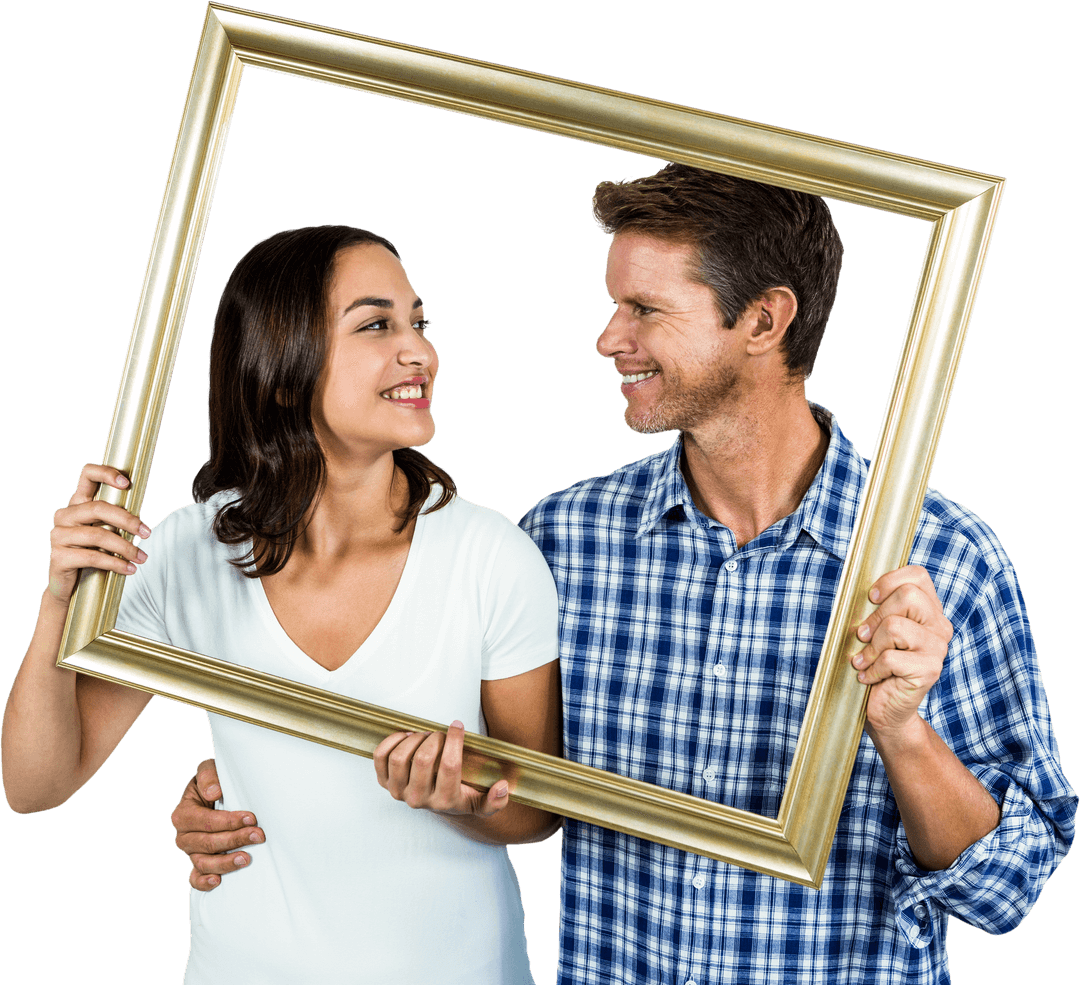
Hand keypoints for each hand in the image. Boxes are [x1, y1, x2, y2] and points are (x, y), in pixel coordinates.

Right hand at [47, 464, 149, 606]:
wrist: (71, 586)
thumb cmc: (93, 554)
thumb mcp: (106, 532)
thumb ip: (117, 520)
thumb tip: (143, 520)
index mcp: (77, 503)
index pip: (87, 476)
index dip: (106, 473)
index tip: (127, 483)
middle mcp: (64, 515)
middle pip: (98, 508)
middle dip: (127, 520)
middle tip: (147, 533)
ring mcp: (58, 535)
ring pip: (98, 535)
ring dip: (126, 548)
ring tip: (142, 557)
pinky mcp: (58, 557)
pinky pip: (92, 557)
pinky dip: (116, 563)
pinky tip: (129, 569)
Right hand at [170, 759, 264, 891]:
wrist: (216, 793)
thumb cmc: (215, 782)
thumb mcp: (209, 770)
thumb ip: (208, 775)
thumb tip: (213, 792)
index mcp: (184, 813)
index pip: (206, 821)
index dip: (229, 821)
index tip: (251, 818)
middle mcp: (184, 835)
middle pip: (207, 843)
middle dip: (235, 839)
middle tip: (258, 836)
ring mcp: (190, 852)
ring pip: (203, 862)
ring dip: (225, 863)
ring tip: (246, 859)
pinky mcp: (198, 864)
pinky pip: (195, 879)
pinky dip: (203, 882)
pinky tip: (219, 881)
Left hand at [373, 720, 509, 817]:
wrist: (438, 806)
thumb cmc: (461, 797)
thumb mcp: (481, 803)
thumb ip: (495, 800)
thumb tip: (503, 787)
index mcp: (445, 801)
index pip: (449, 767)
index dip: (454, 741)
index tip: (458, 726)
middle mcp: (419, 799)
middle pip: (422, 759)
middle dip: (435, 738)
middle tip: (441, 734)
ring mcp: (399, 792)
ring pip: (399, 757)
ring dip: (414, 739)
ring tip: (426, 736)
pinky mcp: (385, 783)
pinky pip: (380, 757)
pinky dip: (392, 740)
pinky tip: (407, 736)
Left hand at [851, 565, 952, 737]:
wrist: (886, 710)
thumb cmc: (876, 666)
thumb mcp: (874, 631)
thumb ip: (876, 609)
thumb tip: (859, 592)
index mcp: (929, 611)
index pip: (918, 576)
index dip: (890, 581)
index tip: (871, 598)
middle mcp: (939, 627)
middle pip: (908, 595)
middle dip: (876, 616)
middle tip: (863, 637)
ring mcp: (938, 648)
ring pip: (895, 626)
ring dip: (872, 645)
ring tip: (867, 659)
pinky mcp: (930, 669)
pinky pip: (890, 657)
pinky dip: (872, 668)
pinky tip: (869, 677)